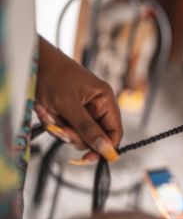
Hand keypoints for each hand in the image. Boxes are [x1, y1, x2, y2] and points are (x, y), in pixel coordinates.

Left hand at [35, 36, 122, 163]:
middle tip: (59, 128)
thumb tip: (106, 150)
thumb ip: (88, 129)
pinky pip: (66, 129)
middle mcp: (98, 106)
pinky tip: (45, 112)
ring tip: (48, 114)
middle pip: (95, 137)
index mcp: (105, 100)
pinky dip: (54, 125)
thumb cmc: (52, 76)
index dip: (105, 147)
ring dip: (61, 130)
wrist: (32, 60)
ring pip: (78, 135)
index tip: (88, 158)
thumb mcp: (69, 105)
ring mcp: (83, 110)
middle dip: (75, 136)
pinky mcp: (70, 112)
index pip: (115, 131)